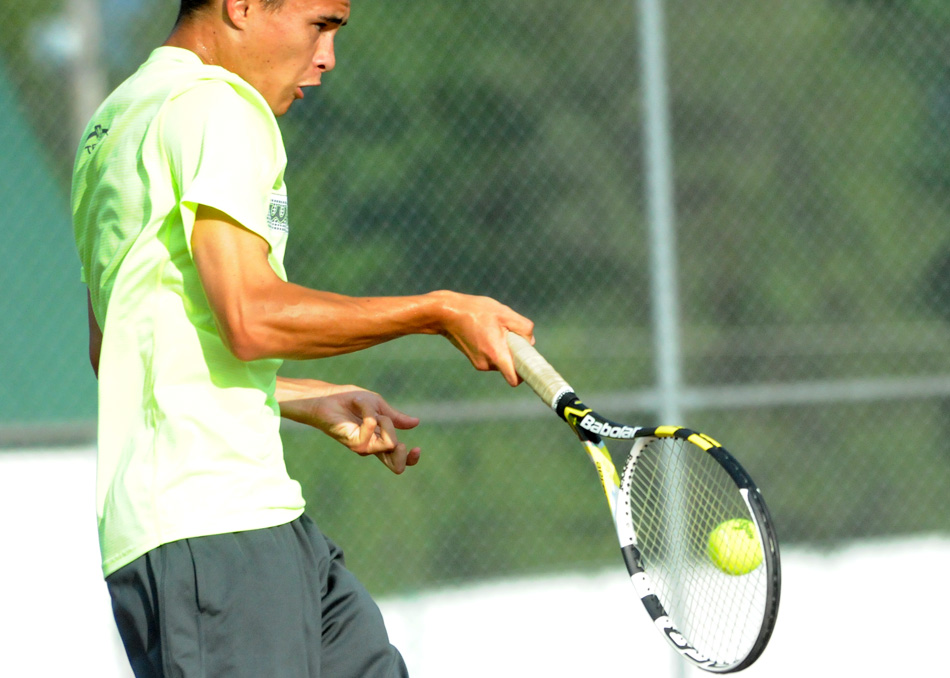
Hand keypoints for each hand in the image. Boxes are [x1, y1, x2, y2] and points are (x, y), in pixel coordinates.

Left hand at [279, 380, 420, 473]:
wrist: (327, 396)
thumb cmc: (348, 400)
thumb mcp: (378, 406)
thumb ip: (396, 417)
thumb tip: (416, 423)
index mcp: (380, 440)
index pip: (399, 459)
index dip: (411, 459)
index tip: (417, 448)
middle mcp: (372, 447)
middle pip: (397, 466)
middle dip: (403, 453)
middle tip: (396, 439)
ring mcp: (363, 447)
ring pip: (390, 443)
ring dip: (385, 422)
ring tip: (370, 412)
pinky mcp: (353, 442)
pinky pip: (373, 431)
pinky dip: (372, 416)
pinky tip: (361, 409)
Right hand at [435, 291, 534, 385]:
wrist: (446, 313)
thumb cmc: (476, 311)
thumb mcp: (505, 313)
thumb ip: (523, 328)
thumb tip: (530, 341)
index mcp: (496, 355)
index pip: (514, 379)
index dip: (524, 375)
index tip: (529, 365)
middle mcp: (487, 364)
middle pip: (510, 367)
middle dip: (514, 354)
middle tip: (510, 334)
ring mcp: (478, 363)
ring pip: (501, 360)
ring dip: (503, 349)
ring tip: (494, 329)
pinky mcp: (474, 359)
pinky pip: (491, 357)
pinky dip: (494, 347)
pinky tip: (486, 331)